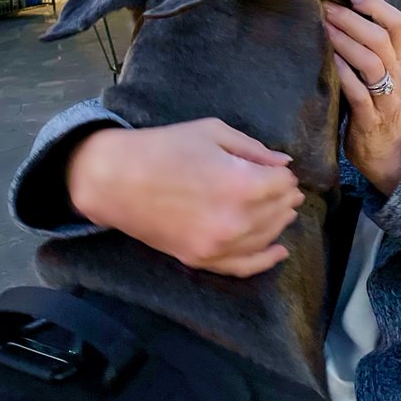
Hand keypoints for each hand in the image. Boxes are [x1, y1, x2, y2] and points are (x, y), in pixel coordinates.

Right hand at [66, 119, 302, 276]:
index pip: (283, 183)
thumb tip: (285, 165)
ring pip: (268, 237)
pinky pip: (244, 267)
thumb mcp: (213, 133)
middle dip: (284, 196)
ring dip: (279, 221)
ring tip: (281, 208)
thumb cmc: (164, 148)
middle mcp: (235, 220)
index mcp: (241, 184)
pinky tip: (279, 251)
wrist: (115, 180)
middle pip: (279, 210)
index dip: (283, 174)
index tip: (276, 169)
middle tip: (282, 186)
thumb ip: (254, 149)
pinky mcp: (201, 260)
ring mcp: (218, 246)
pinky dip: (265, 260)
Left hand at [325, 0, 400, 195]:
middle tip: (325, 8)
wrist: (384, 152)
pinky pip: (360, 94)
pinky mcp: (370, 119)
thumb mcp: (375, 73)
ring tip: (324, 29)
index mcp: (396, 59)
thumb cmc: (372, 105)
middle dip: (352, 20)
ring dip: (346, 43)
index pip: (397, 22)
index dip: (375, 5)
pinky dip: (345, 75)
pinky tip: (330, 62)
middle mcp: (395, 74)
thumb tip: (334, 13)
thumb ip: (363, 46)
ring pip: (372, 63)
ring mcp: (385, 98)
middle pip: (381, 39)